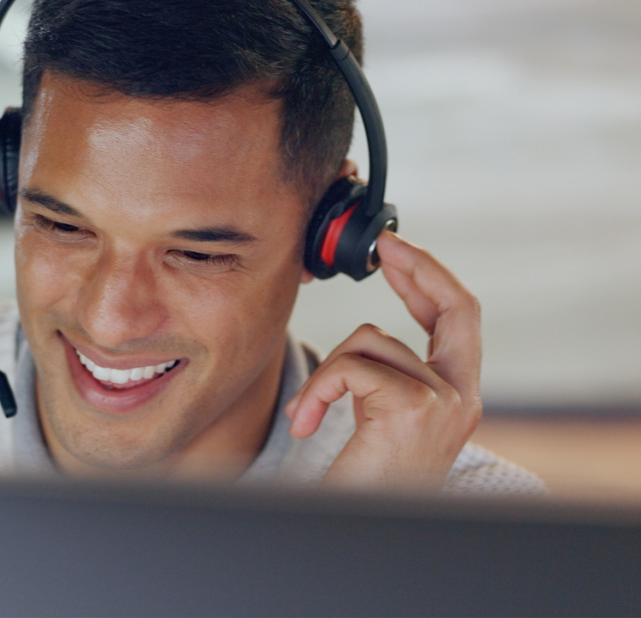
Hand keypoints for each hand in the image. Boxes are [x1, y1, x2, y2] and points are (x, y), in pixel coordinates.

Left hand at [285, 231, 482, 491]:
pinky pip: (350, 367)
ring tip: (308, 413)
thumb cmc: (366, 480)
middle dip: (420, 267)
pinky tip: (307, 421)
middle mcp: (462, 398)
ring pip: (371, 341)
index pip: (460, 320)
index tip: (400, 252)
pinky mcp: (412, 409)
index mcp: (457, 396)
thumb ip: (385, 377)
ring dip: (325, 371)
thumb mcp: (381, 418)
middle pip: (457, 308)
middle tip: (386, 246)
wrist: (362, 524)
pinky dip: (317, 389)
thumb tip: (366, 337)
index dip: (432, 279)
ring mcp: (444, 403)